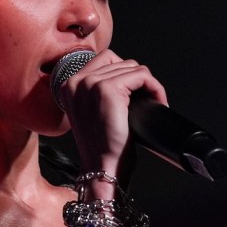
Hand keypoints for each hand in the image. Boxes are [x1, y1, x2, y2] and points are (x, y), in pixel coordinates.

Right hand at [60, 50, 167, 177]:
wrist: (101, 167)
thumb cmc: (101, 147)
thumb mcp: (93, 113)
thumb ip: (99, 92)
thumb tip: (128, 78)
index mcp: (69, 85)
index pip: (104, 60)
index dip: (124, 74)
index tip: (135, 94)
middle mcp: (76, 82)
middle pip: (119, 61)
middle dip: (137, 81)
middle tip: (147, 101)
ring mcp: (90, 84)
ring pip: (132, 67)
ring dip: (147, 84)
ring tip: (152, 103)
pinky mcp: (108, 90)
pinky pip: (141, 75)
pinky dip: (155, 87)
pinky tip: (157, 102)